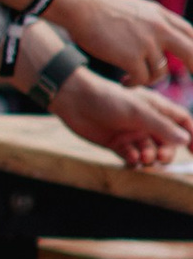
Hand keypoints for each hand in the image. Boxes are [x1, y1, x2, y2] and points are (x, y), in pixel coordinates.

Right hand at [51, 0, 192, 85]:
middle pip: (191, 52)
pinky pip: (142, 79)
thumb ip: (152, 21)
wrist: (83, 6)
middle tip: (192, 79)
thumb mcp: (137, 8)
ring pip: (161, 72)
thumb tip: (161, 34)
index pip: (190, 33)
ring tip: (133, 79)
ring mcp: (147, 43)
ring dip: (149, 80)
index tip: (192, 63)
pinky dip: (134, 84)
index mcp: (161, 15)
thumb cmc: (102, 8)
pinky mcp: (131, 57)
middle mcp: (159, 29)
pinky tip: (124, 83)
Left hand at [55, 70, 192, 167]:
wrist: (76, 101)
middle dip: (166, 151)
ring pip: (149, 151)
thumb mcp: (139, 112)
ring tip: (142, 156)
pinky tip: (130, 157)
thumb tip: (185, 140)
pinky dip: (133, 159)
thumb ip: (162, 126)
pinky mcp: (116, 143)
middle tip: (160, 157)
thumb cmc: (109, 99)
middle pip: (166, 141)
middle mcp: (146, 121)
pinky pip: (131, 156)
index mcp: (156, 108)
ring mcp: (131, 133)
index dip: (191, 135)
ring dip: (149, 156)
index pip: (181, 121)